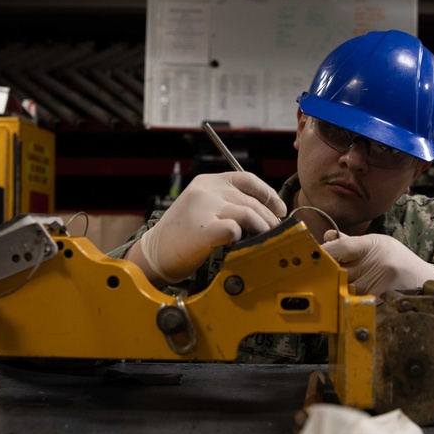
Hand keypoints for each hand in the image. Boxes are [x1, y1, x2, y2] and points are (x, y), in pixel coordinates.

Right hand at [133, 172, 285, 283]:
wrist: (154, 254)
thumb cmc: (180, 236)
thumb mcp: (201, 207)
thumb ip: (226, 202)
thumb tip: (264, 212)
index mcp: (207, 182)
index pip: (247, 179)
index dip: (268, 193)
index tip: (279, 208)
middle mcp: (206, 191)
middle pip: (251, 200)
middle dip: (269, 217)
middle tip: (275, 231)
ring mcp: (205, 208)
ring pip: (249, 213)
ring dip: (263, 228)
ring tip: (265, 239)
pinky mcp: (205, 228)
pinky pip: (236, 230)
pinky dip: (243, 238)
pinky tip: (240, 244)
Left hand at [321, 231, 433, 296]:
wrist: (425, 281)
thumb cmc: (398, 261)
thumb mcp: (378, 245)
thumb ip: (351, 244)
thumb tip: (327, 237)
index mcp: (374, 245)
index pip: (341, 247)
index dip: (324, 253)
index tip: (313, 260)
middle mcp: (378, 263)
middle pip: (340, 271)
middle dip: (326, 277)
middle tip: (314, 281)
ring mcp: (383, 283)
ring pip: (346, 291)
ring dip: (336, 294)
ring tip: (330, 295)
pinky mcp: (386, 301)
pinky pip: (359, 305)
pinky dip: (351, 306)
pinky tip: (346, 308)